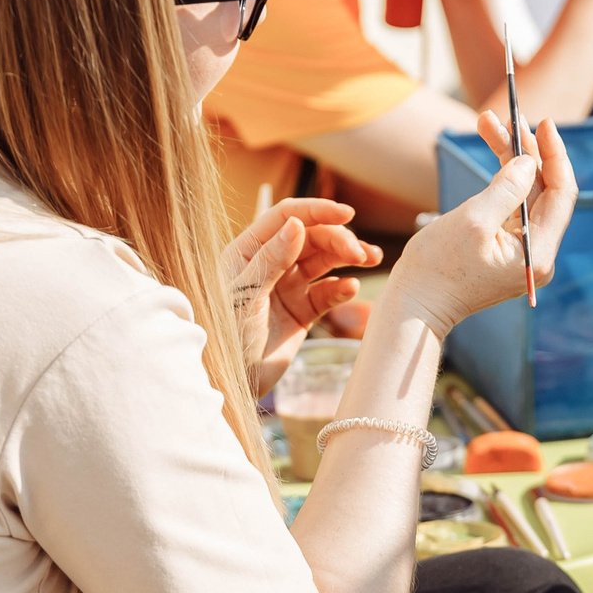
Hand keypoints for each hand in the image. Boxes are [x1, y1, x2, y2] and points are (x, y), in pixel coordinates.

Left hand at [223, 200, 380, 394]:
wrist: (226, 382)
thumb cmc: (223, 334)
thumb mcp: (244, 295)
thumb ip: (271, 260)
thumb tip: (297, 225)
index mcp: (249, 250)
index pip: (286, 217)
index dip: (316, 211)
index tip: (347, 213)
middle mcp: (270, 263)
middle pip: (311, 238)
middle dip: (338, 239)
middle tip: (360, 254)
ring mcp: (287, 287)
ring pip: (324, 262)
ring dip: (348, 257)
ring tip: (370, 259)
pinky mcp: (301, 312)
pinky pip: (327, 293)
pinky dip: (341, 289)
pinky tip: (351, 289)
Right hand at [382, 112, 577, 335]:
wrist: (414, 306)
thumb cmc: (438, 268)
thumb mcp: (473, 220)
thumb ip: (507, 188)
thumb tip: (529, 161)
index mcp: (538, 253)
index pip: (561, 194)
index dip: (553, 155)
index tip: (544, 123)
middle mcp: (538, 254)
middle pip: (544, 191)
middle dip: (527, 151)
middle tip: (509, 117)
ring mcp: (522, 252)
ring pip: (525, 194)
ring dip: (510, 159)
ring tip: (489, 123)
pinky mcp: (504, 248)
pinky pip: (511, 206)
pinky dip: (501, 178)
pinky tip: (491, 150)